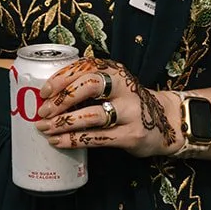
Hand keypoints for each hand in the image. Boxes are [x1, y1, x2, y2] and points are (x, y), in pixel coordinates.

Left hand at [36, 56, 181, 159]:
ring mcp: (130, 112)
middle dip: (62, 99)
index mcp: (116, 71)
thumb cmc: (129, 102)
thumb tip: (47, 97)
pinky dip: (74, 140)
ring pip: (92, 115)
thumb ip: (89, 85)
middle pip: (90, 85)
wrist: (167, 122)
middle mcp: (124, 88)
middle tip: (43, 111)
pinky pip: (97, 138)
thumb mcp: (114, 85)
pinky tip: (59, 142)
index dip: (61, 78)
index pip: (85, 67)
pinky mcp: (131, 135)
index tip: (43, 91)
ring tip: (45, 129)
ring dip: (64, 123)